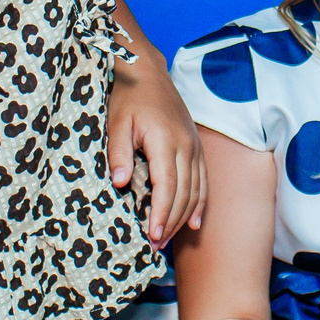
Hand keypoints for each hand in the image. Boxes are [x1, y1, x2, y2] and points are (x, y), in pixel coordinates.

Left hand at [106, 60, 206, 245]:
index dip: (161, 214)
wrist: (147, 73)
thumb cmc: (128, 98)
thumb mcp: (116, 123)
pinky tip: (195, 223)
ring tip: (167, 239)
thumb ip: (119, 153)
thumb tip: (120, 183)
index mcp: (166, 141)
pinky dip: (200, 204)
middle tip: (155, 246)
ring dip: (184, 218)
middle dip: (171, 223)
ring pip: (196, 190)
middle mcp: (186, 146)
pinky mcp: (197, 147)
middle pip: (184, 194)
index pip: (167, 186)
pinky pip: (203, 181)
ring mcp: (195, 147)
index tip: (152, 235)